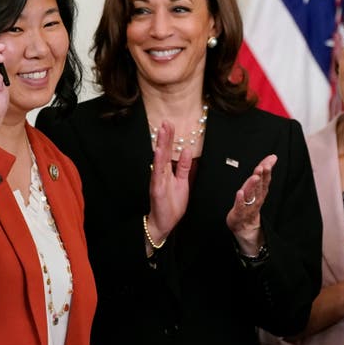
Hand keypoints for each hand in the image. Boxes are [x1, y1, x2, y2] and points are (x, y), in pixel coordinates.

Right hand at [146, 121, 191, 248]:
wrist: (165, 223)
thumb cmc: (172, 204)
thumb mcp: (182, 182)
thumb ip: (184, 167)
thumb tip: (187, 151)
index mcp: (167, 172)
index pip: (168, 152)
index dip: (169, 138)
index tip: (170, 124)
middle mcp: (160, 174)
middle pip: (163, 152)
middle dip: (164, 136)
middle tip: (165, 121)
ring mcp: (157, 180)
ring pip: (159, 160)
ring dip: (160, 145)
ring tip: (162, 131)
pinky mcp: (156, 189)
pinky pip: (157, 173)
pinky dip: (157, 162)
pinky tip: (158, 151)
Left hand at [226, 154, 275, 255]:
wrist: (245, 226)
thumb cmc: (250, 204)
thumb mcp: (257, 187)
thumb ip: (264, 172)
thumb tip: (273, 157)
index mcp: (260, 192)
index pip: (265, 178)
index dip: (268, 169)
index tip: (271, 159)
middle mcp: (256, 198)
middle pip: (259, 186)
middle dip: (262, 176)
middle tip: (263, 167)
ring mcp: (247, 206)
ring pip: (251, 195)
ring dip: (252, 185)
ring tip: (254, 177)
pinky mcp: (239, 213)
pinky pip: (240, 206)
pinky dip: (240, 200)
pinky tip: (239, 193)